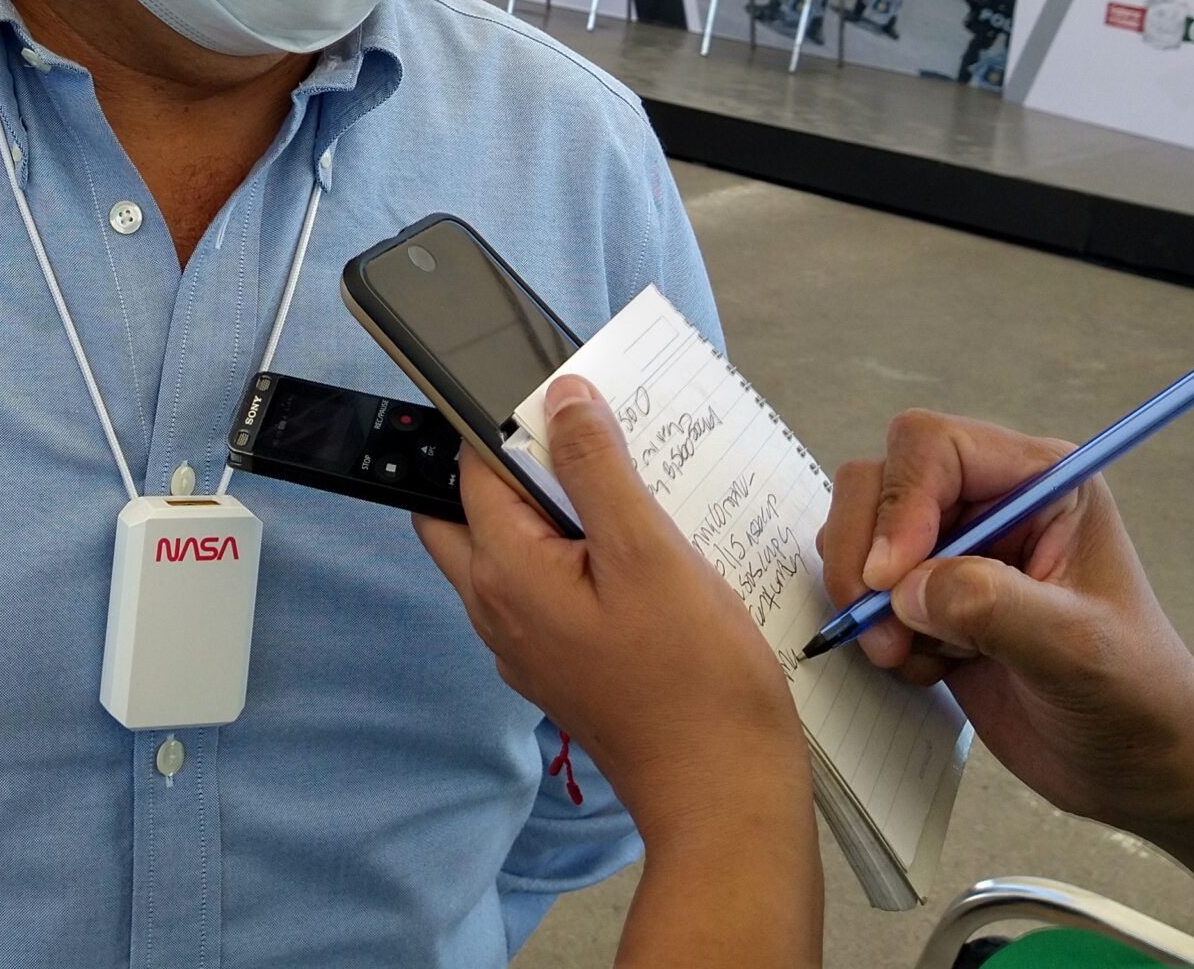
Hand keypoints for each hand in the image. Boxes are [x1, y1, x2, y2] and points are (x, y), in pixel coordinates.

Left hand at [414, 378, 804, 847]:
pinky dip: (573, 557)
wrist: (724, 792)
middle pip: (470, 510)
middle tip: (587, 446)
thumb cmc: (694, 681)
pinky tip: (635, 553)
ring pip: (510, 549)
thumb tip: (562, 401)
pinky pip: (544, 590)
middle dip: (515, 466)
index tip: (565, 401)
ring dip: (552, 512)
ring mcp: (524, 642)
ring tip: (624, 494)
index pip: (473, 467)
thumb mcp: (649, 552)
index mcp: (504, 573)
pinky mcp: (559, 663)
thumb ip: (596, 469)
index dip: (512, 422)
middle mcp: (496, 609)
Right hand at [817, 411, 1193, 835]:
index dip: (900, 505)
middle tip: (881, 628)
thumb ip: (992, 605)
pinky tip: (928, 666)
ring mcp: (957, 548)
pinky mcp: (931, 596)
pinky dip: (876, 628)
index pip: (934, 447)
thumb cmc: (1137, 701)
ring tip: (909, 653)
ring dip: (866, 596)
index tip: (890, 581)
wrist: (1140, 769)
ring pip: (862, 531)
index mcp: (1042, 483)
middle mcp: (992, 501)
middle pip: (881, 480)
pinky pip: (865, 586)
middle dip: (867, 554)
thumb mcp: (1076, 649)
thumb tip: (905, 588)